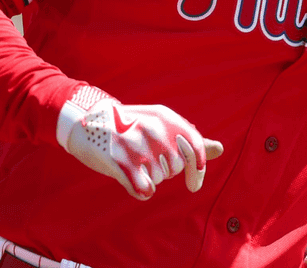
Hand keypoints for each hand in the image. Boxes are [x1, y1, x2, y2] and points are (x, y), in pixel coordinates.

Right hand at [58, 85, 223, 199]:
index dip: (198, 170)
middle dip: (164, 170)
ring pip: (158, 179)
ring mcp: (137, 144)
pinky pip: (144, 189)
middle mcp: (154, 128)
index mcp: (166, 117)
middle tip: (144, 159)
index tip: (193, 185)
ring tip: (132, 161)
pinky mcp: (121, 161)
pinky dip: (140, 190)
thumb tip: (219, 149)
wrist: (86, 122)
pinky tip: (132, 181)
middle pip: (175, 167)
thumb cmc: (129, 126)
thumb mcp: (160, 124)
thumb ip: (189, 139)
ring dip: (148, 177)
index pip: (195, 147)